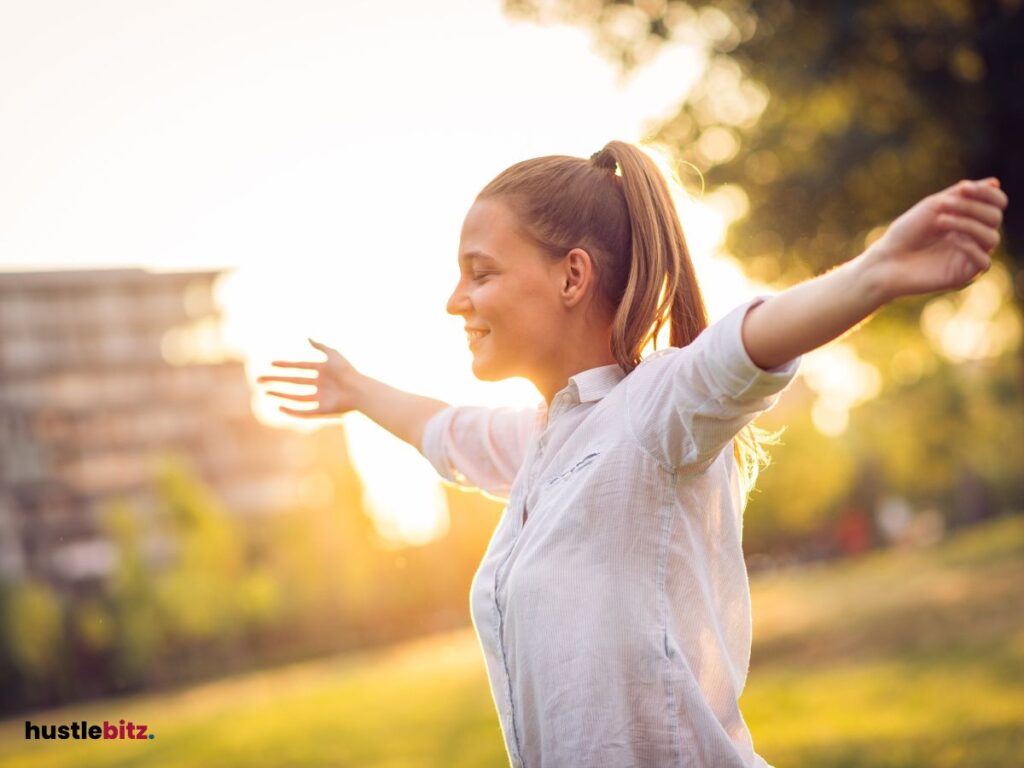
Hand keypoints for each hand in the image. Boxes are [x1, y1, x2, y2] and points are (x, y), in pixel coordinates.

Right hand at [256, 338, 361, 417]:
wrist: (358, 389)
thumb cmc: (347, 371)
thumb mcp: (333, 354)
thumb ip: (320, 346)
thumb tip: (308, 338)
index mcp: (322, 371)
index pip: (299, 367)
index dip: (285, 365)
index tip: (271, 363)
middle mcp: (320, 384)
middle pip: (293, 382)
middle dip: (276, 380)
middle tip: (259, 379)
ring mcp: (320, 398)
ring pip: (295, 396)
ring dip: (280, 394)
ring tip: (266, 391)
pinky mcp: (322, 410)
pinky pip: (304, 412)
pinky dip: (292, 411)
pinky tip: (280, 407)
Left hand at [861, 178, 1007, 301]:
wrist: (886, 261)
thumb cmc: (906, 232)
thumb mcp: (933, 206)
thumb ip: (962, 194)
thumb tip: (995, 182)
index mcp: (968, 217)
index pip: (995, 203)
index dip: (986, 193)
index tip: (963, 187)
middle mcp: (973, 236)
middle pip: (994, 218)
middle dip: (972, 207)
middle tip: (943, 206)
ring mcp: (970, 255)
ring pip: (992, 238)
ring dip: (968, 225)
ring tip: (940, 221)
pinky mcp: (964, 274)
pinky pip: (984, 262)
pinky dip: (971, 248)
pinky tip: (953, 242)